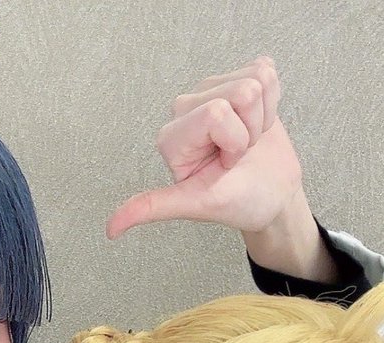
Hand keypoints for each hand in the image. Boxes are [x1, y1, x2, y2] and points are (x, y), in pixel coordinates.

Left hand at [107, 57, 303, 238]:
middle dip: (248, 129)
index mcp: (171, 137)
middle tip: (238, 155)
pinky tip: (258, 125)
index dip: (233, 142)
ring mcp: (212, 89)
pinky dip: (272, 104)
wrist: (272, 195)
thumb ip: (153, 207)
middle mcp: (186, 108)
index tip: (225, 164)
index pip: (217, 113)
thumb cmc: (238, 200)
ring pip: (255, 81)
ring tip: (248, 142)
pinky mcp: (237, 78)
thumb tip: (111, 229)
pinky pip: (266, 72)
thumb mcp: (194, 205)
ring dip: (260, 118)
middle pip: (240, 93)